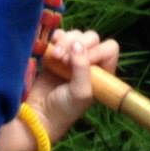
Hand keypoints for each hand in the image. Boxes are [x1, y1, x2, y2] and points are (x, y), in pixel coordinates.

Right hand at [28, 28, 119, 142]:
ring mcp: (73, 56)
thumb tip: (77, 44)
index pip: (109, 48)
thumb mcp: (80, 92)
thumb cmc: (65, 108)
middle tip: (64, 60)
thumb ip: (82, 67)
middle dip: (77, 45)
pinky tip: (51, 48)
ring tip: (55, 56)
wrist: (40, 115)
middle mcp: (90, 61)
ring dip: (65, 42)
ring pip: (75, 35)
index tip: (85, 61)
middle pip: (92, 37)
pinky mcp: (57, 53)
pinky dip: (56, 38)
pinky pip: (60, 36)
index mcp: (103, 71)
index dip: (98, 50)